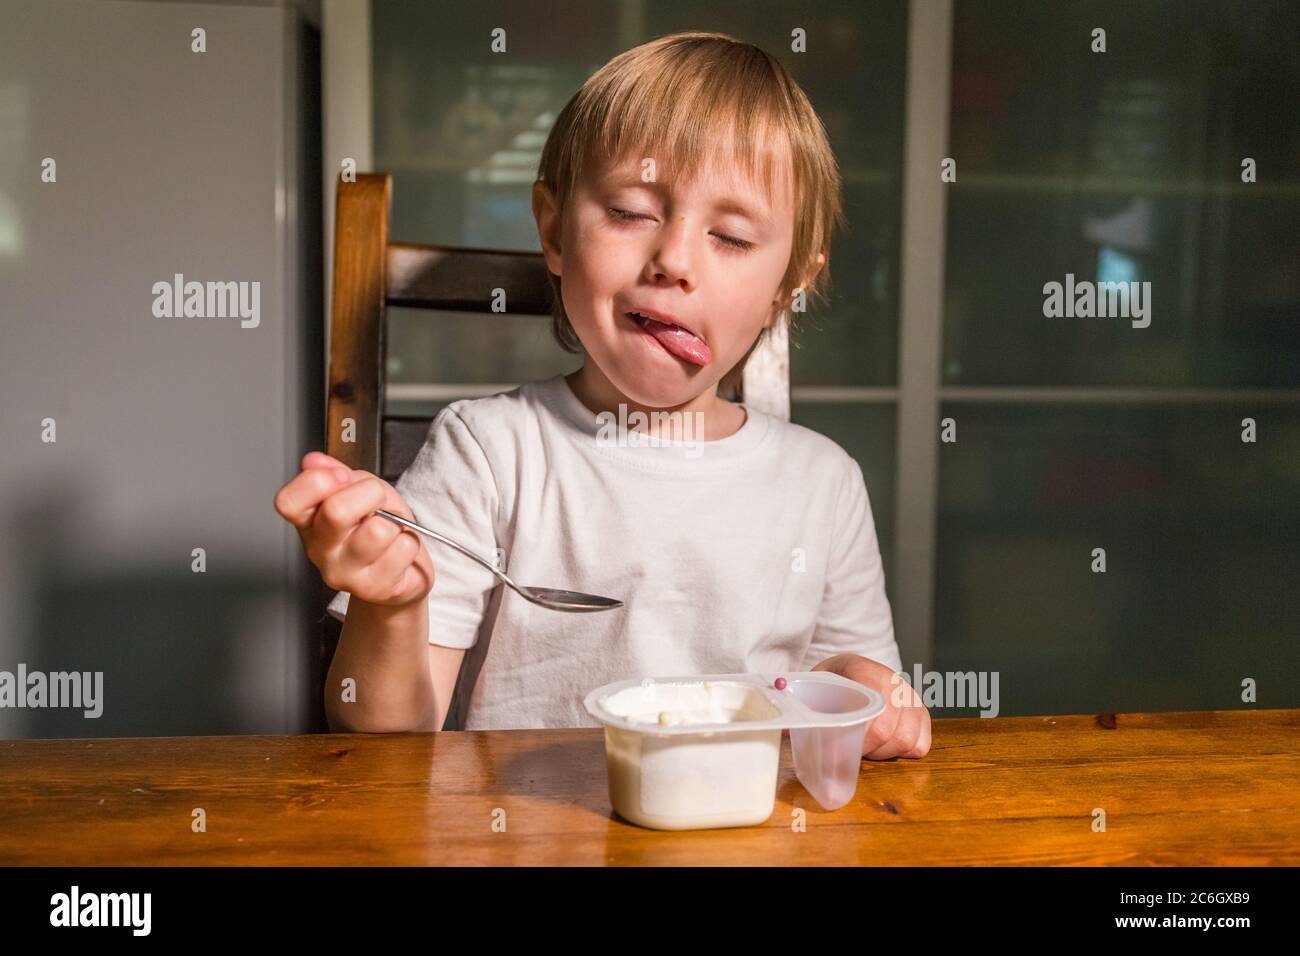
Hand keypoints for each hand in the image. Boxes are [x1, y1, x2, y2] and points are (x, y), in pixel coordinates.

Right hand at [273, 451, 434, 606]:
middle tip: (377, 503)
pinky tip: (399, 549)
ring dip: (396, 522)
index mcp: (309, 521)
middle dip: (370, 494)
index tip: (342, 477)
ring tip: (391, 529)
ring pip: (378, 530)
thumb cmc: (376, 527)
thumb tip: (313, 461)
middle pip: (336, 511)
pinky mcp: (373, 588)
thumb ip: (336, 473)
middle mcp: (319, 549)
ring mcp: (344, 573)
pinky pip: (403, 548)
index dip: (319, 481)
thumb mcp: (357, 489)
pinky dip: (410, 541)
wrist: (400, 570)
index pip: (288, 501)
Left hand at [812, 654, 931, 759]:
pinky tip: (884, 745)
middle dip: (864, 748)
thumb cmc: (831, 684)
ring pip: (905, 739)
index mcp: (862, 670)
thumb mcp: (813, 687)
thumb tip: (786, 732)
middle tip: (848, 749)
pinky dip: (903, 752)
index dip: (855, 733)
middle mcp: (891, 680)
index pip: (867, 707)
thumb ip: (803, 708)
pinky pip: (920, 744)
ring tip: (865, 746)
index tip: (838, 748)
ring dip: (882, 752)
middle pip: (885, 729)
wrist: (854, 670)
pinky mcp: (921, 712)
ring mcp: (909, 695)